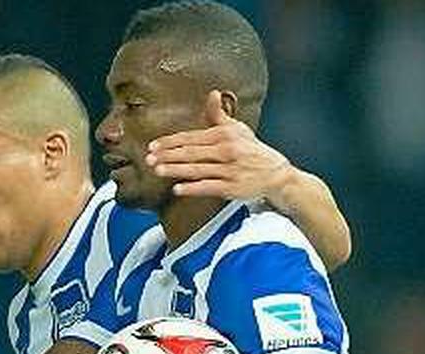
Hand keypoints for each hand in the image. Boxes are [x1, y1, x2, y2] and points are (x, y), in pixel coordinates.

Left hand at [147, 90, 295, 200]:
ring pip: (197, 169)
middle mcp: (227, 151)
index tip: (153, 146)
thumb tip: (212, 93)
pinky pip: (209, 187)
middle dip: (168, 156)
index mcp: (225, 135)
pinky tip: (177, 189)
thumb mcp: (237, 129)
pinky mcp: (232, 187)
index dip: (170, 142)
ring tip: (157, 171)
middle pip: (191, 153)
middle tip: (148, 159)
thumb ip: (219, 114)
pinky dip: (193, 188)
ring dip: (176, 170)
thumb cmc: (252, 150)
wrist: (275, 174)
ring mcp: (229, 170)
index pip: (192, 137)